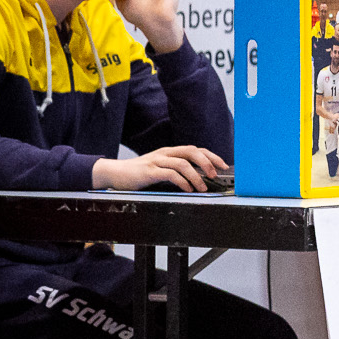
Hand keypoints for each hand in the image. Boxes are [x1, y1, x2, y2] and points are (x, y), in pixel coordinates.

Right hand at [91, 145, 226, 192]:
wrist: (114, 173)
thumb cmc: (139, 173)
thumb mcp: (160, 167)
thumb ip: (176, 169)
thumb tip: (199, 177)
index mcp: (170, 152)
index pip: (195, 149)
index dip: (211, 156)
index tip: (223, 166)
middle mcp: (165, 153)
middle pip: (192, 151)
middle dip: (207, 163)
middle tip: (215, 175)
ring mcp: (156, 161)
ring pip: (183, 163)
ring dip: (197, 176)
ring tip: (202, 188)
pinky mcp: (149, 171)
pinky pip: (170, 174)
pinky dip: (183, 182)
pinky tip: (187, 189)